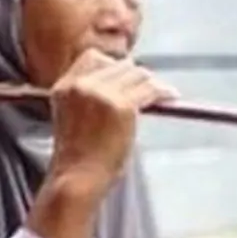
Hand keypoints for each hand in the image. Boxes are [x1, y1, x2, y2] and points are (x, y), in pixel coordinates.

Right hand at [26, 49, 175, 237]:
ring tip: (161, 93)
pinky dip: (164, 91)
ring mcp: (102, 94)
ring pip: (138, 73)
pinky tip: (172, 97)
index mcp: (64, 86)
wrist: (77, 180)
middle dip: (136, 76)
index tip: (127, 78)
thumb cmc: (79, 158)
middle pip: (120, 64)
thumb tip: (129, 83)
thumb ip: (91, 97)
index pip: (93, 57)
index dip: (113, 67)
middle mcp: (82, 84)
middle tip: (150, 89)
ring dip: (151, 83)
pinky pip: (150, 89)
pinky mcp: (123, 106)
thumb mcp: (74, 118)